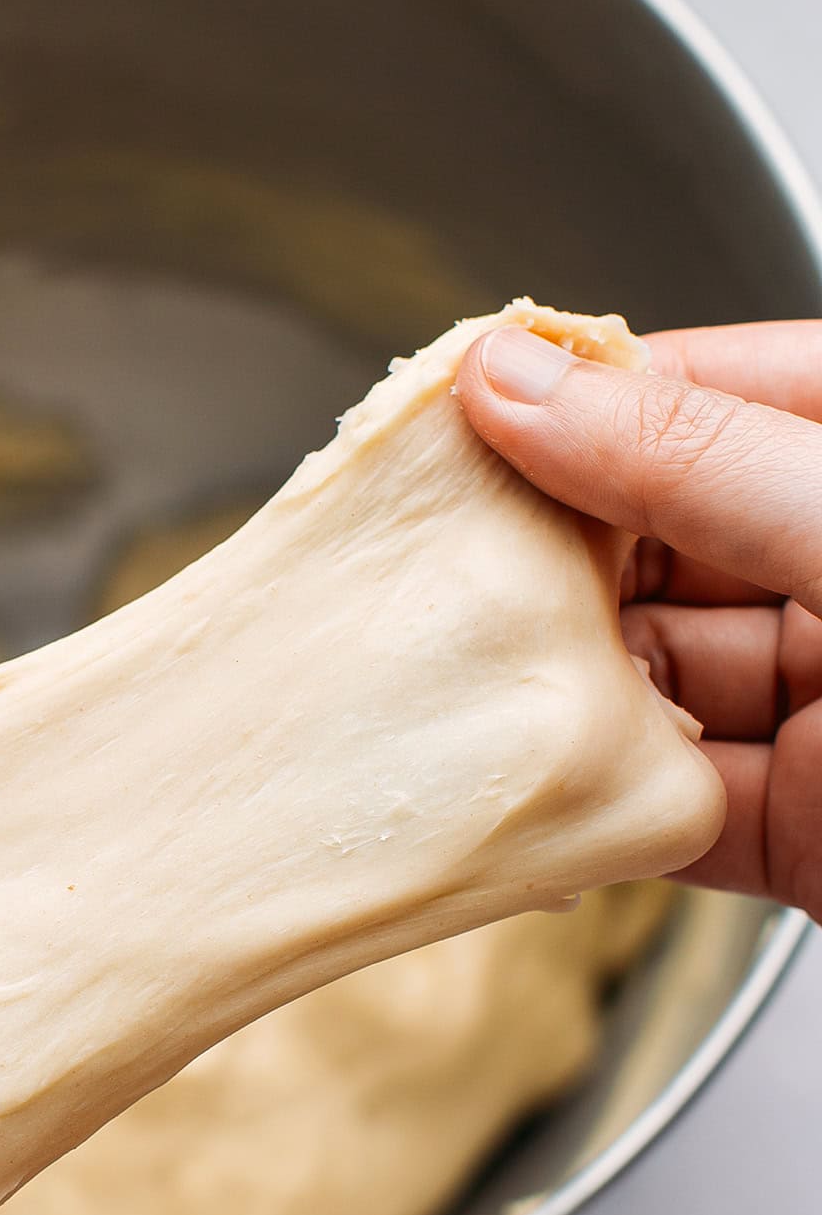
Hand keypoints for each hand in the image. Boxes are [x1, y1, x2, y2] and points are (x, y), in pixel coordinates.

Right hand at [457, 319, 821, 918]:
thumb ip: (698, 460)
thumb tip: (526, 383)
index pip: (707, 392)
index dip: (578, 396)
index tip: (459, 409)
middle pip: (659, 538)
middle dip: (546, 554)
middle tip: (429, 557)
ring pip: (649, 678)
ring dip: (558, 685)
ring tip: (456, 674)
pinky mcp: (806, 832)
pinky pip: (668, 807)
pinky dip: (596, 806)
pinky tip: (533, 785)